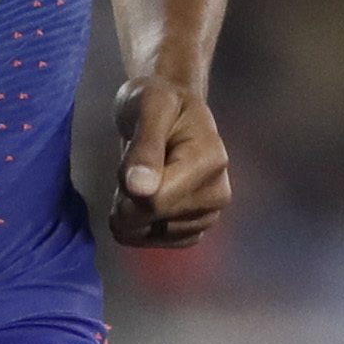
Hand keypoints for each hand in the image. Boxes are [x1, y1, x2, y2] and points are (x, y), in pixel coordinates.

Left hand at [110, 73, 229, 248]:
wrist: (171, 109)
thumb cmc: (157, 100)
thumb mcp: (148, 107)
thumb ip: (144, 146)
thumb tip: (139, 189)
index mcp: (210, 162)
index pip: (154, 201)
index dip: (126, 190)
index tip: (129, 163)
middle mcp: (217, 194)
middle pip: (150, 219)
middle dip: (127, 198)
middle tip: (135, 166)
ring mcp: (210, 214)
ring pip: (150, 235)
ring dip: (133, 211)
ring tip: (143, 178)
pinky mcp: (198, 228)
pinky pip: (157, 242)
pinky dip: (142, 225)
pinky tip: (146, 198)